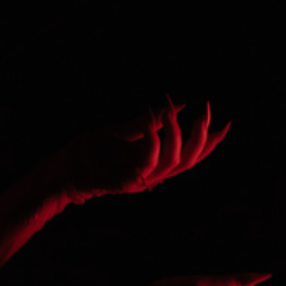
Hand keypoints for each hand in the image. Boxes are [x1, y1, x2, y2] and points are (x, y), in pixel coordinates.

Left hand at [54, 96, 229, 203]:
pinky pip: (149, 162)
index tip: (225, 123)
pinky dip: (155, 141)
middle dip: (202, 137)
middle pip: (190, 162)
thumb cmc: (86, 153)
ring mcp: (139, 180)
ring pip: (175, 163)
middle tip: (204, 112)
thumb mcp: (119, 133)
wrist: (60, 171)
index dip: (210, 143)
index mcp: (153, 163)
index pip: (190, 156)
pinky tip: (154, 120)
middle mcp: (150, 174)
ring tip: (172, 111)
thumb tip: (174, 104)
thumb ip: (145, 122)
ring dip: (178, 135)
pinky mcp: (125, 181)